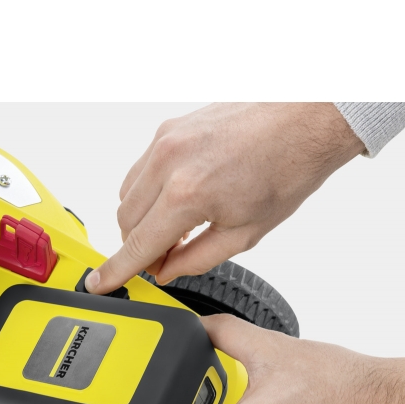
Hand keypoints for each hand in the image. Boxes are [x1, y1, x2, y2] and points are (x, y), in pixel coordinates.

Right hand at [85, 103, 364, 294]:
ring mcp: (166, 140)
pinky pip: (140, 170)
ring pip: (126, 194)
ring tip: (175, 228)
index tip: (98, 284)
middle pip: (124, 221)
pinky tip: (176, 200)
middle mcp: (169, 162)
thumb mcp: (244, 233)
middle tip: (164, 259)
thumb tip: (166, 271)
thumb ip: (195, 259)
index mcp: (188, 194)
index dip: (115, 270)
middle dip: (137, 246)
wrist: (306, 119)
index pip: (137, 245)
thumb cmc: (287, 169)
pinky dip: (148, 192)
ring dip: (140, 219)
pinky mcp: (169, 128)